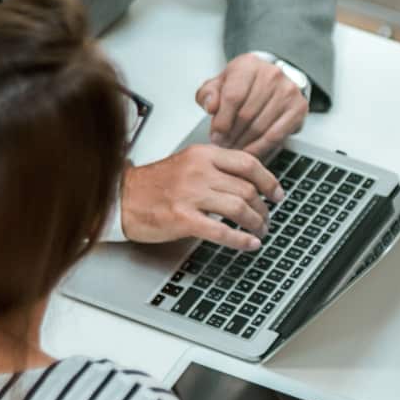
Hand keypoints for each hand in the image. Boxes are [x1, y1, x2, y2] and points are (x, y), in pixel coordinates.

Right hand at [121, 145, 282, 251]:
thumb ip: (216, 168)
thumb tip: (248, 182)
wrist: (121, 198)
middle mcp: (199, 171)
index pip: (248, 163)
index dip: (269, 180)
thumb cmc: (153, 185)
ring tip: (260, 231)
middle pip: (247, 189)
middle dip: (264, 208)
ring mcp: (191, 195)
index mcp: (203, 155)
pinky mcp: (183, 219)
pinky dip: (241, 239)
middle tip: (267, 218)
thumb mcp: (187, 163)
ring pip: (239, 208)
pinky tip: (249, 244)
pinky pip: (222, 231)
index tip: (278, 193)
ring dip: (256, 223)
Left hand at [196, 53, 308, 156]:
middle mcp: (271, 75)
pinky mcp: (298, 108)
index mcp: (248, 65)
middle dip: (231, 135)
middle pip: (246, 114)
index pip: (233, 96)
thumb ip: (209, 93)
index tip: (215, 135)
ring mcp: (287, 92)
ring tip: (234, 149)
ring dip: (244, 144)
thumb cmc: (245, 84)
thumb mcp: (221, 83)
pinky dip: (260, 147)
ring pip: (261, 127)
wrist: (272, 80)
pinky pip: (276, 136)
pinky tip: (250, 151)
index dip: (222, 121)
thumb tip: (210, 106)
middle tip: (223, 146)